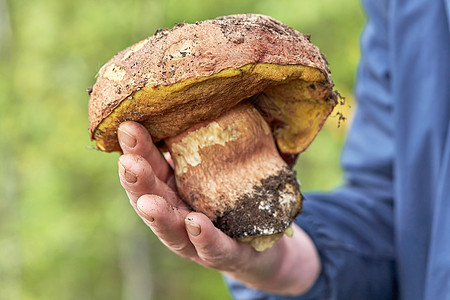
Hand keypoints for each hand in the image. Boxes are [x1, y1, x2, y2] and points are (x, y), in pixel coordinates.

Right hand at [117, 121, 320, 294]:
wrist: (265, 243)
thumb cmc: (236, 197)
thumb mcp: (222, 166)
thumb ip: (212, 140)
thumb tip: (217, 92)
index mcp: (176, 190)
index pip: (153, 168)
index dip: (138, 150)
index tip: (128, 125)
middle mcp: (180, 215)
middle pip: (154, 199)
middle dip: (138, 182)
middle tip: (128, 162)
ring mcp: (198, 241)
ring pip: (173, 230)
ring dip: (160, 216)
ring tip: (149, 202)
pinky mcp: (228, 255)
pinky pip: (215, 247)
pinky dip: (204, 237)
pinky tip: (195, 222)